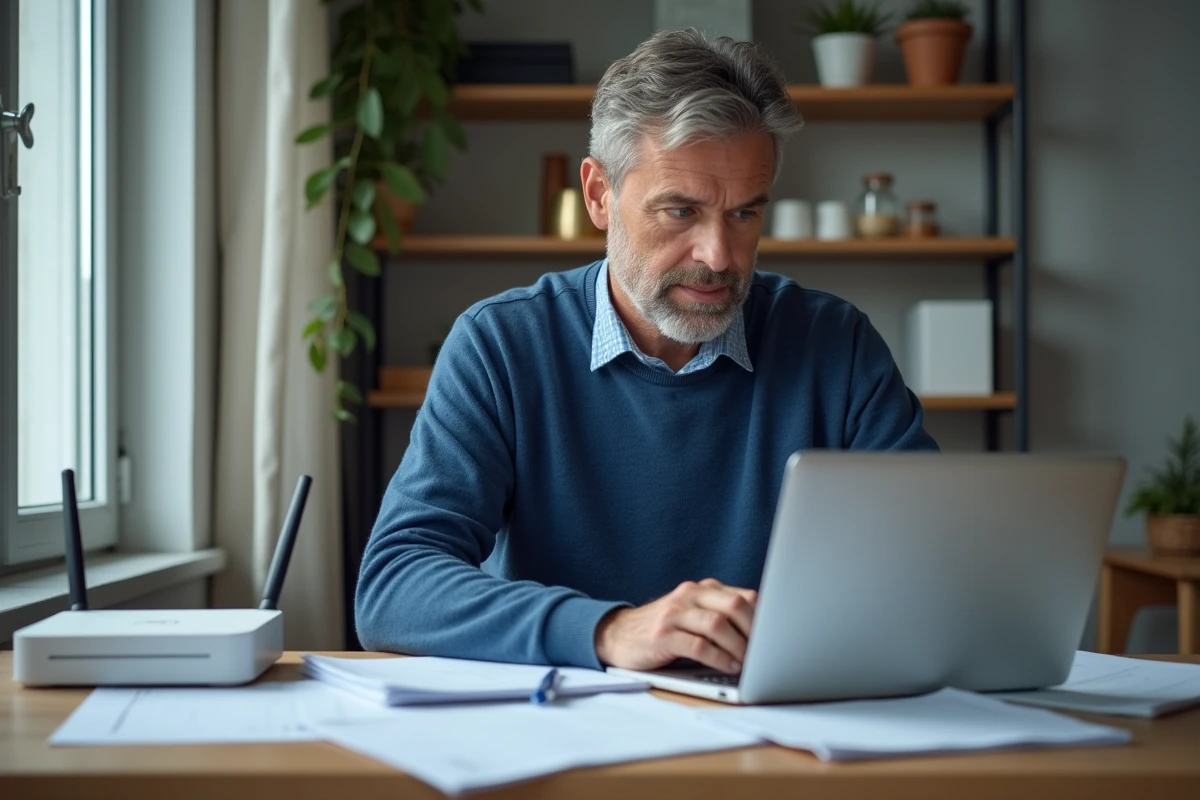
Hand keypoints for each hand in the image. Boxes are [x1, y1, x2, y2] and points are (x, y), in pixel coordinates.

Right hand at [594, 578, 756, 673]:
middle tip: (766, 653)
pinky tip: (727, 666)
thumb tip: (764, 635)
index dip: (764, 618)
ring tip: (748, 663)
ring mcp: (674, 613)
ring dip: (738, 646)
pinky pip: (697, 645)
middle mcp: (689, 595)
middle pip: (734, 606)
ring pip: (717, 624)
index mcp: (702, 589)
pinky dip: (717, 658)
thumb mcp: (693, 616)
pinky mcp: (661, 635)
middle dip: (755, 632)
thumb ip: (721, 616)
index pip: (744, 596)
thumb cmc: (665, 630)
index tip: (777, 639)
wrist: (617, 634)